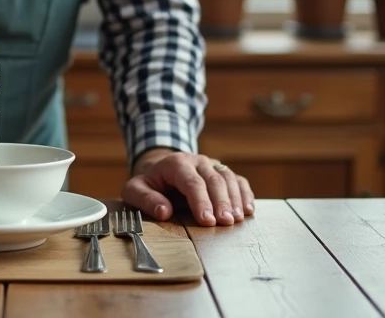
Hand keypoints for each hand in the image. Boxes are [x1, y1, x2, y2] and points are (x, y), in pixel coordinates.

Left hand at [122, 149, 254, 225]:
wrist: (160, 167)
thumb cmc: (149, 182)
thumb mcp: (135, 189)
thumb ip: (146, 199)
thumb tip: (164, 211)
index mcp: (176, 163)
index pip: (191, 182)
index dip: (201, 201)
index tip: (207, 220)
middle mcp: (197, 161)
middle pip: (214, 180)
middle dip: (221, 202)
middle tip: (226, 223)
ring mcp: (212, 165)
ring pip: (228, 178)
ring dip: (235, 199)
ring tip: (237, 219)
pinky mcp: (222, 172)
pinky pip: (238, 180)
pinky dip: (245, 194)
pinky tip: (249, 210)